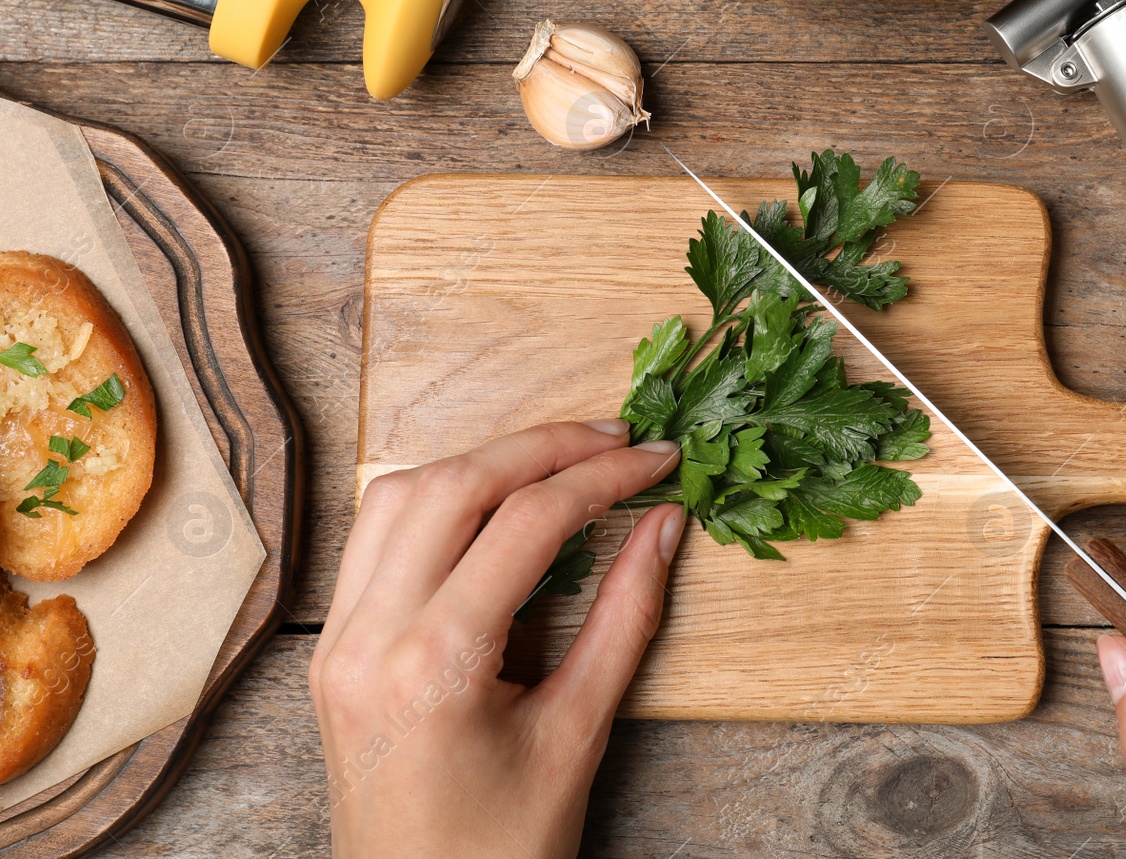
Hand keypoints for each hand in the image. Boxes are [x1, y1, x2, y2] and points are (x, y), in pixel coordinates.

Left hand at [310, 419, 683, 858]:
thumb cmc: (500, 851)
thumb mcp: (578, 734)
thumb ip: (626, 619)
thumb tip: (662, 526)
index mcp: (433, 664)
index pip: (527, 523)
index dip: (602, 477)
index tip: (656, 460)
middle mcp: (368, 639)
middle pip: (454, 484)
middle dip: (542, 446)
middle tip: (615, 440)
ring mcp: (337, 642)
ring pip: (399, 496)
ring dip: (482, 463)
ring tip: (558, 462)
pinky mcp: (332, 651)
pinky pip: (374, 539)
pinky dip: (436, 501)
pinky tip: (490, 506)